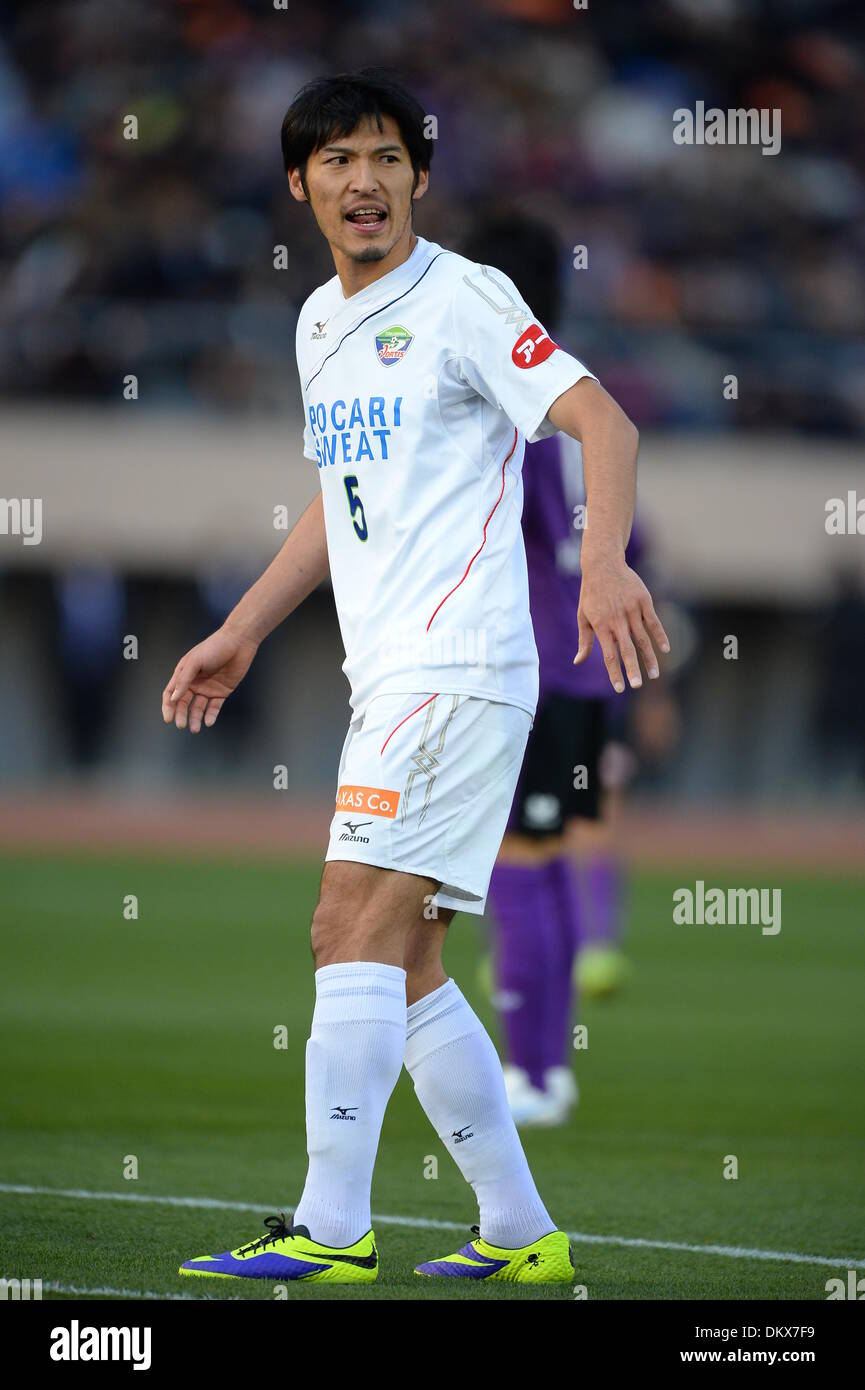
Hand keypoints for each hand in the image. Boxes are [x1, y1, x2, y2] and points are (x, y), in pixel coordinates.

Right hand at [161, 626, 258, 731]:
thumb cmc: (214, 647)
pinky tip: (208, 721)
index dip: (168, 707)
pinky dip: (210, 715)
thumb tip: (173, 698)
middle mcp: (194, 683)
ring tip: (195, 728)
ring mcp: (208, 688)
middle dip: (181, 715)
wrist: (239, 642)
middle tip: (182, 725)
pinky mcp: (222, 692)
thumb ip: (184, 680)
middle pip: (183, 703)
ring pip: (198, 708)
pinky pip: (214, 707)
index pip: (171, 694)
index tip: (168, 719)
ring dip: (195, 718)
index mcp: (183, 674)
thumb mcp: (195, 661)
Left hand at [575, 543, 668, 691]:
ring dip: (649, 658)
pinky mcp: (643, 601)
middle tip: (638, 686)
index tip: (619, 688)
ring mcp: (631, 610)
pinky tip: (665, 650)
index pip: (608, 655)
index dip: (614, 672)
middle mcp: (617, 620)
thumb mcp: (583, 616)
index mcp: (601, 625)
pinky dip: (660, 636)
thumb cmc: (591, 593)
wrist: (603, 564)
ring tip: (654, 675)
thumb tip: (578, 661)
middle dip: (632, 669)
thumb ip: (585, 640)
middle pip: (627, 650)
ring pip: (643, 639)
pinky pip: (654, 622)